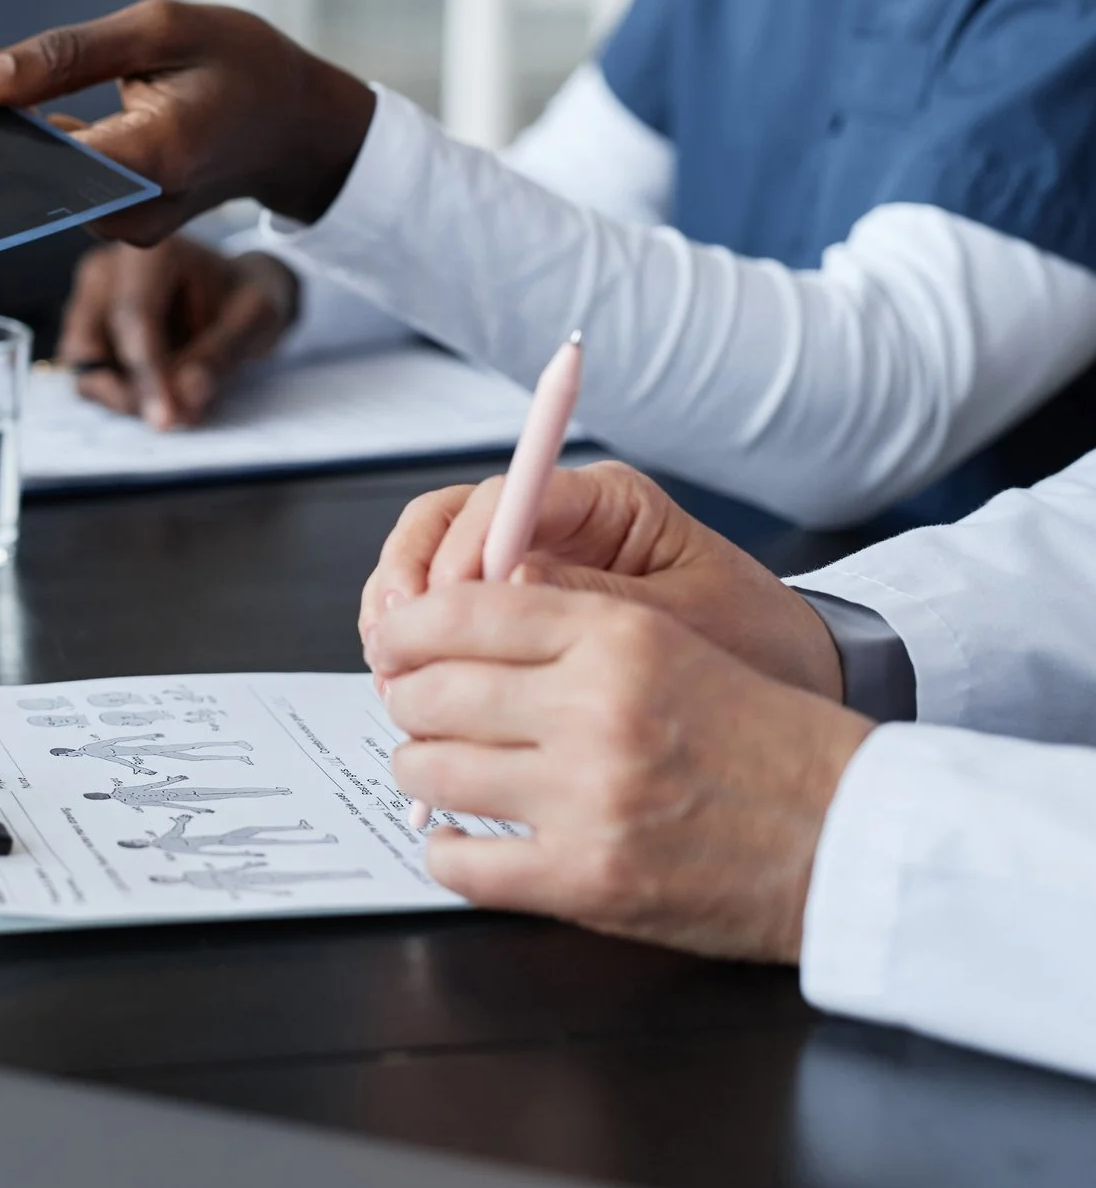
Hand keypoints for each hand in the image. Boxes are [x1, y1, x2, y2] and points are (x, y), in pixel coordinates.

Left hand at [0, 0, 378, 243]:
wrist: (295, 128)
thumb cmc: (243, 66)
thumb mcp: (162, 30)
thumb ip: (67, 55)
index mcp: (153, 160)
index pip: (37, 145)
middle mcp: (129, 212)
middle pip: (23, 165)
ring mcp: (120, 228)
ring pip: (31, 173)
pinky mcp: (110, 223)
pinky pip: (51, 178)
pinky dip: (23, 131)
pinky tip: (1, 85)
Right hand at [61, 240, 295, 427]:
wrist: (234, 295)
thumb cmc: (245, 298)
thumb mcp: (255, 319)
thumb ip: (221, 353)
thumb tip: (186, 395)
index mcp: (150, 251)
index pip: (134, 315)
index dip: (147, 373)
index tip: (167, 418)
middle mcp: (106, 269)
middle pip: (90, 342)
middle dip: (129, 390)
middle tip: (176, 416)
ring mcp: (88, 300)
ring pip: (83, 367)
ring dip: (125, 396)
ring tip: (176, 403)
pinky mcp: (84, 332)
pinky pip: (88, 377)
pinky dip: (122, 395)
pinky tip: (160, 392)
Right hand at [358, 461, 842, 698]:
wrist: (793, 678)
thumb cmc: (755, 644)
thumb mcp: (682, 625)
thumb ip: (593, 604)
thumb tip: (503, 588)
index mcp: (606, 501)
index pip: (502, 499)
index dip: (456, 553)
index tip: (440, 607)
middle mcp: (557, 521)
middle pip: (444, 523)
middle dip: (408, 582)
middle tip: (393, 643)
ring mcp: (529, 564)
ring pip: (429, 567)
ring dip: (403, 620)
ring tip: (395, 676)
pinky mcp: (516, 612)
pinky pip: (445, 616)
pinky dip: (420, 648)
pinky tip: (415, 688)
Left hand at [372, 582, 874, 961]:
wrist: (852, 834)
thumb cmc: (764, 740)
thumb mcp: (672, 640)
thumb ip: (565, 625)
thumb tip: (449, 619)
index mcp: (618, 638)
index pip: (459, 614)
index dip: (407, 629)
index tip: (395, 642)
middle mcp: (594, 711)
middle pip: (428, 692)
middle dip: (411, 702)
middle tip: (423, 712)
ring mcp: (586, 800)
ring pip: (428, 771)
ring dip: (424, 770)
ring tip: (448, 770)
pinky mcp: (585, 880)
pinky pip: (459, 861)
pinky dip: (448, 850)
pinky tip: (467, 840)